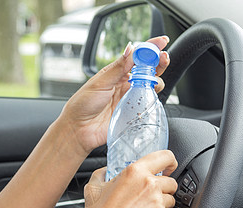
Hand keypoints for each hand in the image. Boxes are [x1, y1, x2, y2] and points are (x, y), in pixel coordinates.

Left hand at [57, 36, 170, 156]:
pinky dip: (153, 99)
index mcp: (117, 72)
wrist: (78, 129)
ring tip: (153, 81)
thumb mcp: (100, 82)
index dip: (150, 48)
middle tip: (164, 58)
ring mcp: (131, 98)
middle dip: (159, 62)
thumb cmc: (83, 105)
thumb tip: (131, 48)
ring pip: (152, 86)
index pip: (137, 56)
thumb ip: (118, 67)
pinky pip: (149, 104)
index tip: (162, 42)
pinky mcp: (134, 113)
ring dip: (157, 80)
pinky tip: (150, 97)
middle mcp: (126, 84)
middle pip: (149, 70)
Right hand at [81, 150, 177, 207]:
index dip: (170, 162)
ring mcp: (158, 201)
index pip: (165, 157)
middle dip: (163, 190)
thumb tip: (106, 172)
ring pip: (171, 200)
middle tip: (148, 198)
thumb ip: (102, 174)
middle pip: (171, 182)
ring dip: (161, 206)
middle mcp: (149, 184)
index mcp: (135, 172)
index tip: (168, 168)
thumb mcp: (94, 187)